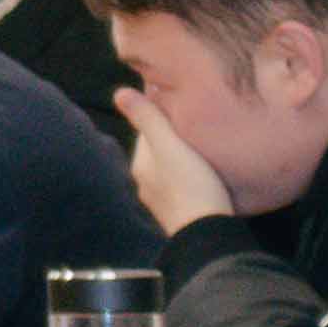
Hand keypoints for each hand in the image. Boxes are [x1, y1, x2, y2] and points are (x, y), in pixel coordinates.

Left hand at [115, 89, 239, 234]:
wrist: (209, 233)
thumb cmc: (191, 184)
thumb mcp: (170, 146)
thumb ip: (148, 119)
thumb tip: (118, 93)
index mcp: (140, 166)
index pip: (147, 132)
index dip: (162, 116)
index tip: (178, 103)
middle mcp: (146, 185)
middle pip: (159, 152)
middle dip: (172, 139)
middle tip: (196, 123)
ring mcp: (162, 202)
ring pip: (170, 170)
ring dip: (182, 158)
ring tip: (203, 146)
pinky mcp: (181, 214)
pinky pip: (182, 186)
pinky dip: (190, 176)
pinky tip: (205, 175)